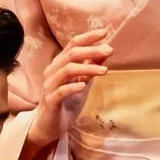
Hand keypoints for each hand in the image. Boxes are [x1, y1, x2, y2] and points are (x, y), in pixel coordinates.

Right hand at [23, 26, 112, 149]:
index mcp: (60, 65)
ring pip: (67, 70)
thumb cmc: (66, 103)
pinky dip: (73, 86)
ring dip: (87, 68)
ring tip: (105, 70)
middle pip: (71, 54)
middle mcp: (52, 71)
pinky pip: (61, 91)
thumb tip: (105, 52)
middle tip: (110, 50)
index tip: (105, 32)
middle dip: (91, 50)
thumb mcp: (82, 84)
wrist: (49, 126)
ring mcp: (50, 86)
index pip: (73, 45)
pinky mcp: (50, 101)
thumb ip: (90, 69)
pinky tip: (84, 85)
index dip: (88, 37)